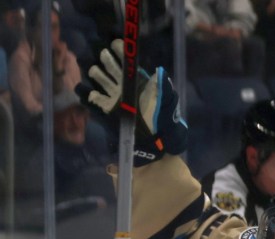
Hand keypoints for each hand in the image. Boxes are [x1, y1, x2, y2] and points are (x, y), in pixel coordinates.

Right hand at [77, 40, 188, 164]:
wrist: (155, 136)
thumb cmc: (162, 116)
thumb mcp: (165, 101)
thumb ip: (162, 86)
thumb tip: (160, 71)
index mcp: (137, 79)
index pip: (126, 61)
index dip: (120, 51)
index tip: (116, 45)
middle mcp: (123, 84)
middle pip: (110, 66)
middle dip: (106, 58)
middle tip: (105, 56)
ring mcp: (115, 95)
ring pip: (100, 77)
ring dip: (96, 73)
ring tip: (97, 72)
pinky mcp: (108, 108)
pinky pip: (95, 98)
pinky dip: (89, 93)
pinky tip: (90, 92)